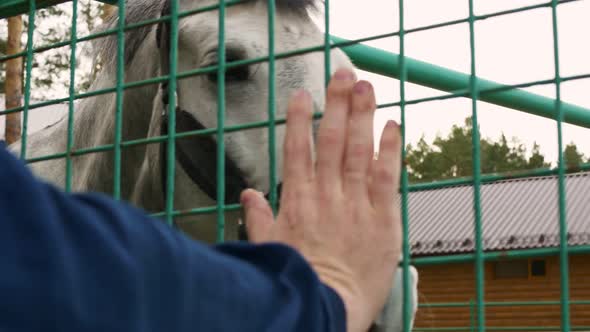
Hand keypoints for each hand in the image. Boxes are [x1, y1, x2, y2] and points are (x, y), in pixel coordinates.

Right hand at [240, 68, 402, 331]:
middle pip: (331, 140)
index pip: (297, 150)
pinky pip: (386, 176)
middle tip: (342, 73)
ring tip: (365, 86)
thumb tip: (247, 195)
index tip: (302, 93)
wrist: (328, 306)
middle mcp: (326, 195)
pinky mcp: (383, 217)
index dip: (299, 119)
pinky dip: (390, 149)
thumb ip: (259, 219)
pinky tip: (392, 125)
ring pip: (358, 150)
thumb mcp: (270, 249)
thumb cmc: (299, 279)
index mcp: (297, 201)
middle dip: (336, 104)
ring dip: (362, 115)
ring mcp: (356, 204)